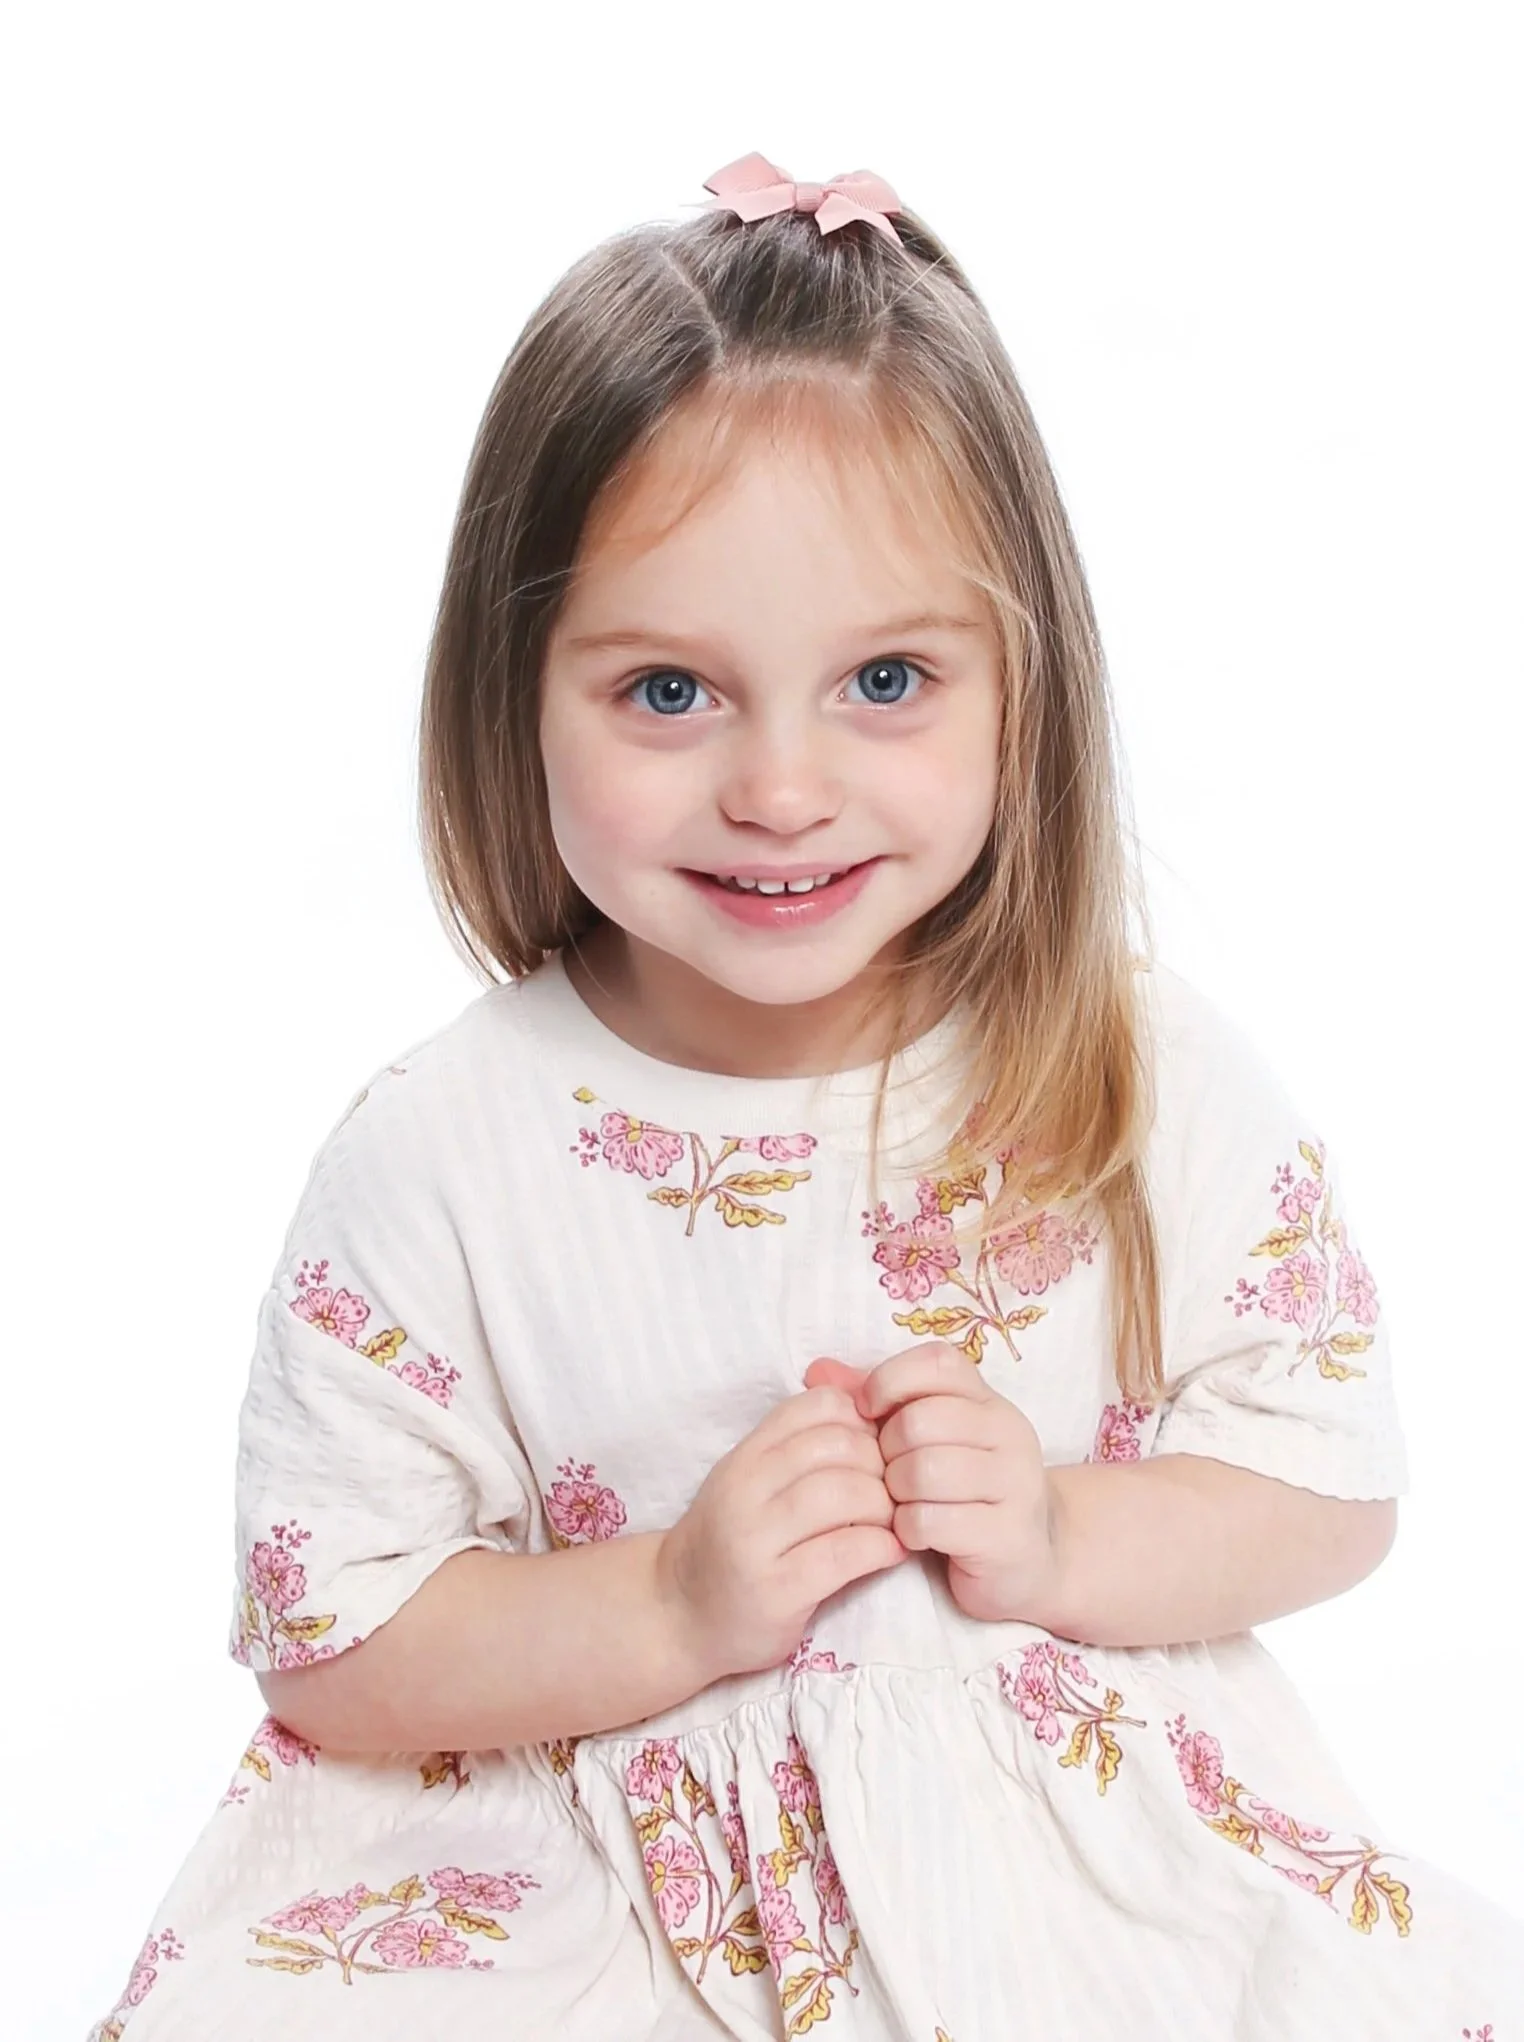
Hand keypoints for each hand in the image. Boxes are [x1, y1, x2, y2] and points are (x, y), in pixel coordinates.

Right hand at [657, 1383, 907, 1684]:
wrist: (677, 1613)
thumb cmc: (729, 1542)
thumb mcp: (752, 1482)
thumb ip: (798, 1446)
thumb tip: (866, 1400)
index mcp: (745, 1455)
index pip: (818, 1406)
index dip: (863, 1420)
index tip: (876, 1450)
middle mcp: (744, 1490)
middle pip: (839, 1446)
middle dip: (881, 1465)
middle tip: (893, 1491)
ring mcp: (756, 1541)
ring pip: (844, 1493)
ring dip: (885, 1507)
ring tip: (892, 1522)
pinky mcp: (776, 1591)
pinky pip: (846, 1552)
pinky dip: (882, 1547)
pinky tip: (890, 1552)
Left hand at [805, 1344, 1055, 1623]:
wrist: (1030, 1560)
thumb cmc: (963, 1492)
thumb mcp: (927, 1440)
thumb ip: (876, 1402)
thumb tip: (817, 1370)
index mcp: (989, 1401)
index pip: (936, 1364)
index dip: (889, 1382)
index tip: (869, 1413)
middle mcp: (1010, 1433)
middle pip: (920, 1421)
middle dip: (887, 1451)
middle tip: (888, 1474)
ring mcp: (1015, 1485)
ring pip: (923, 1471)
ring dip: (895, 1493)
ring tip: (900, 1504)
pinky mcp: (1006, 1536)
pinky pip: (931, 1522)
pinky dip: (907, 1529)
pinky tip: (914, 1534)